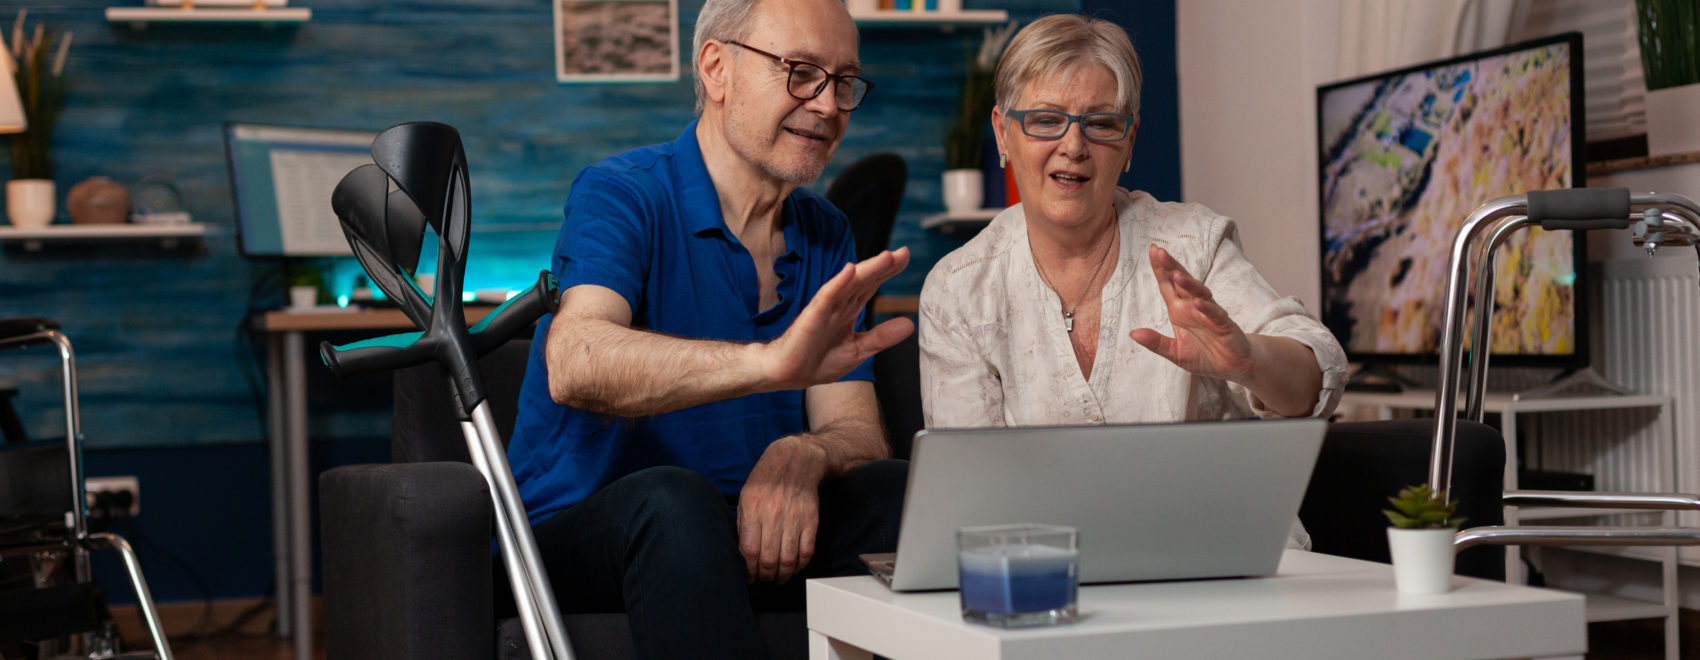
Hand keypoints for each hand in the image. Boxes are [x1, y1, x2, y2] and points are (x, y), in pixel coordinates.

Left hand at [737, 436, 826, 583]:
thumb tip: (742, 552)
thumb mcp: (746, 496)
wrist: (797, 460)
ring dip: (782, 575)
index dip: (748, 570)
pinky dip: (800, 565)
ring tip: (778, 578)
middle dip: (764, 576)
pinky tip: (794, 567)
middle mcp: (773, 514)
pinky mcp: (811, 521)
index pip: (749, 551)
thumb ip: (742, 523)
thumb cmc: (767, 479)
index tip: (749, 576)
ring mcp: (794, 518)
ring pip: (788, 559)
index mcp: (753, 508)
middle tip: (763, 579)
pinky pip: (806, 551)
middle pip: (768, 559)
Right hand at [761, 247, 914, 389]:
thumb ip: (882, 337)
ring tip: (886, 257)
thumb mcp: (858, 350)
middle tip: (903, 252)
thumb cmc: (817, 361)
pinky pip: (827, 296)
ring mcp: (825, 308)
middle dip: (883, 266)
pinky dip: (838, 283)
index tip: (904, 257)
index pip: (870, 286)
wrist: (787, 374)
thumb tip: (909, 324)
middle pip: (864, 280)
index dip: (887, 272)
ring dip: (867, 270)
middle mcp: (839, 305)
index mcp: (848, 311)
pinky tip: (850, 271)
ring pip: (849, 284)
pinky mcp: (812, 316)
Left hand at [1129, 245, 1254, 380]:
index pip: (1168, 286)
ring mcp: (1210, 314)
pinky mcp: (1224, 326)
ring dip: (1189, 284)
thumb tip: (1133, 334)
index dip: (1161, 269)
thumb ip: (1156, 342)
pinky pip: (1215, 315)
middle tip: (1160, 252)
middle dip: (1171, 268)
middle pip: (1182, 283)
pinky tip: (1198, 303)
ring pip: (1199, 294)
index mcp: (1180, 310)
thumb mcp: (1175, 352)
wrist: (1232, 366)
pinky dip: (1208, 309)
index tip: (1153, 250)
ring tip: (1176, 274)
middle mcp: (1194, 307)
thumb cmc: (1204, 355)